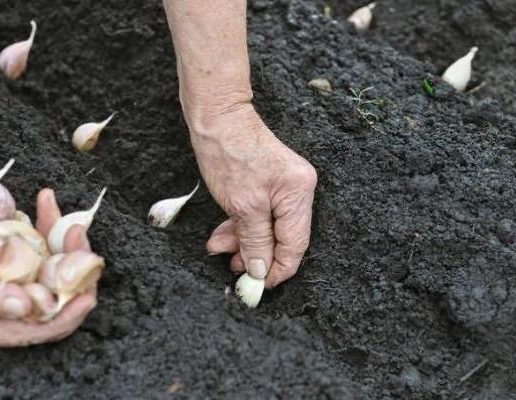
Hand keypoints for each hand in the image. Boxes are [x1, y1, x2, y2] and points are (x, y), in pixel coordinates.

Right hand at [0, 189, 96, 348]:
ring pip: (56, 261)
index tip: (88, 296)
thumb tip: (26, 307)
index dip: (68, 315)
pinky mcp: (14, 247)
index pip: (40, 328)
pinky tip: (45, 199)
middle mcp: (9, 301)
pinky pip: (40, 236)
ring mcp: (15, 271)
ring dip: (65, 239)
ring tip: (67, 221)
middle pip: (57, 291)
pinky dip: (46, 219)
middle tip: (77, 239)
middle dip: (74, 265)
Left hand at [196, 104, 316, 287]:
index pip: (296, 245)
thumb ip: (255, 241)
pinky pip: (259, 215)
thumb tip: (262, 271)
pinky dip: (241, 226)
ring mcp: (284, 186)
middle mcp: (298, 190)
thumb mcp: (242, 206)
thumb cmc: (229, 153)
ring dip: (243, 242)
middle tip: (233, 268)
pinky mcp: (269, 183)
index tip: (258, 286)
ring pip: (267, 228)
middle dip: (256, 255)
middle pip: (282, 238)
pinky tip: (223, 234)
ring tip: (219, 248)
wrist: (216, 117)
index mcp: (299, 194)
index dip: (278, 270)